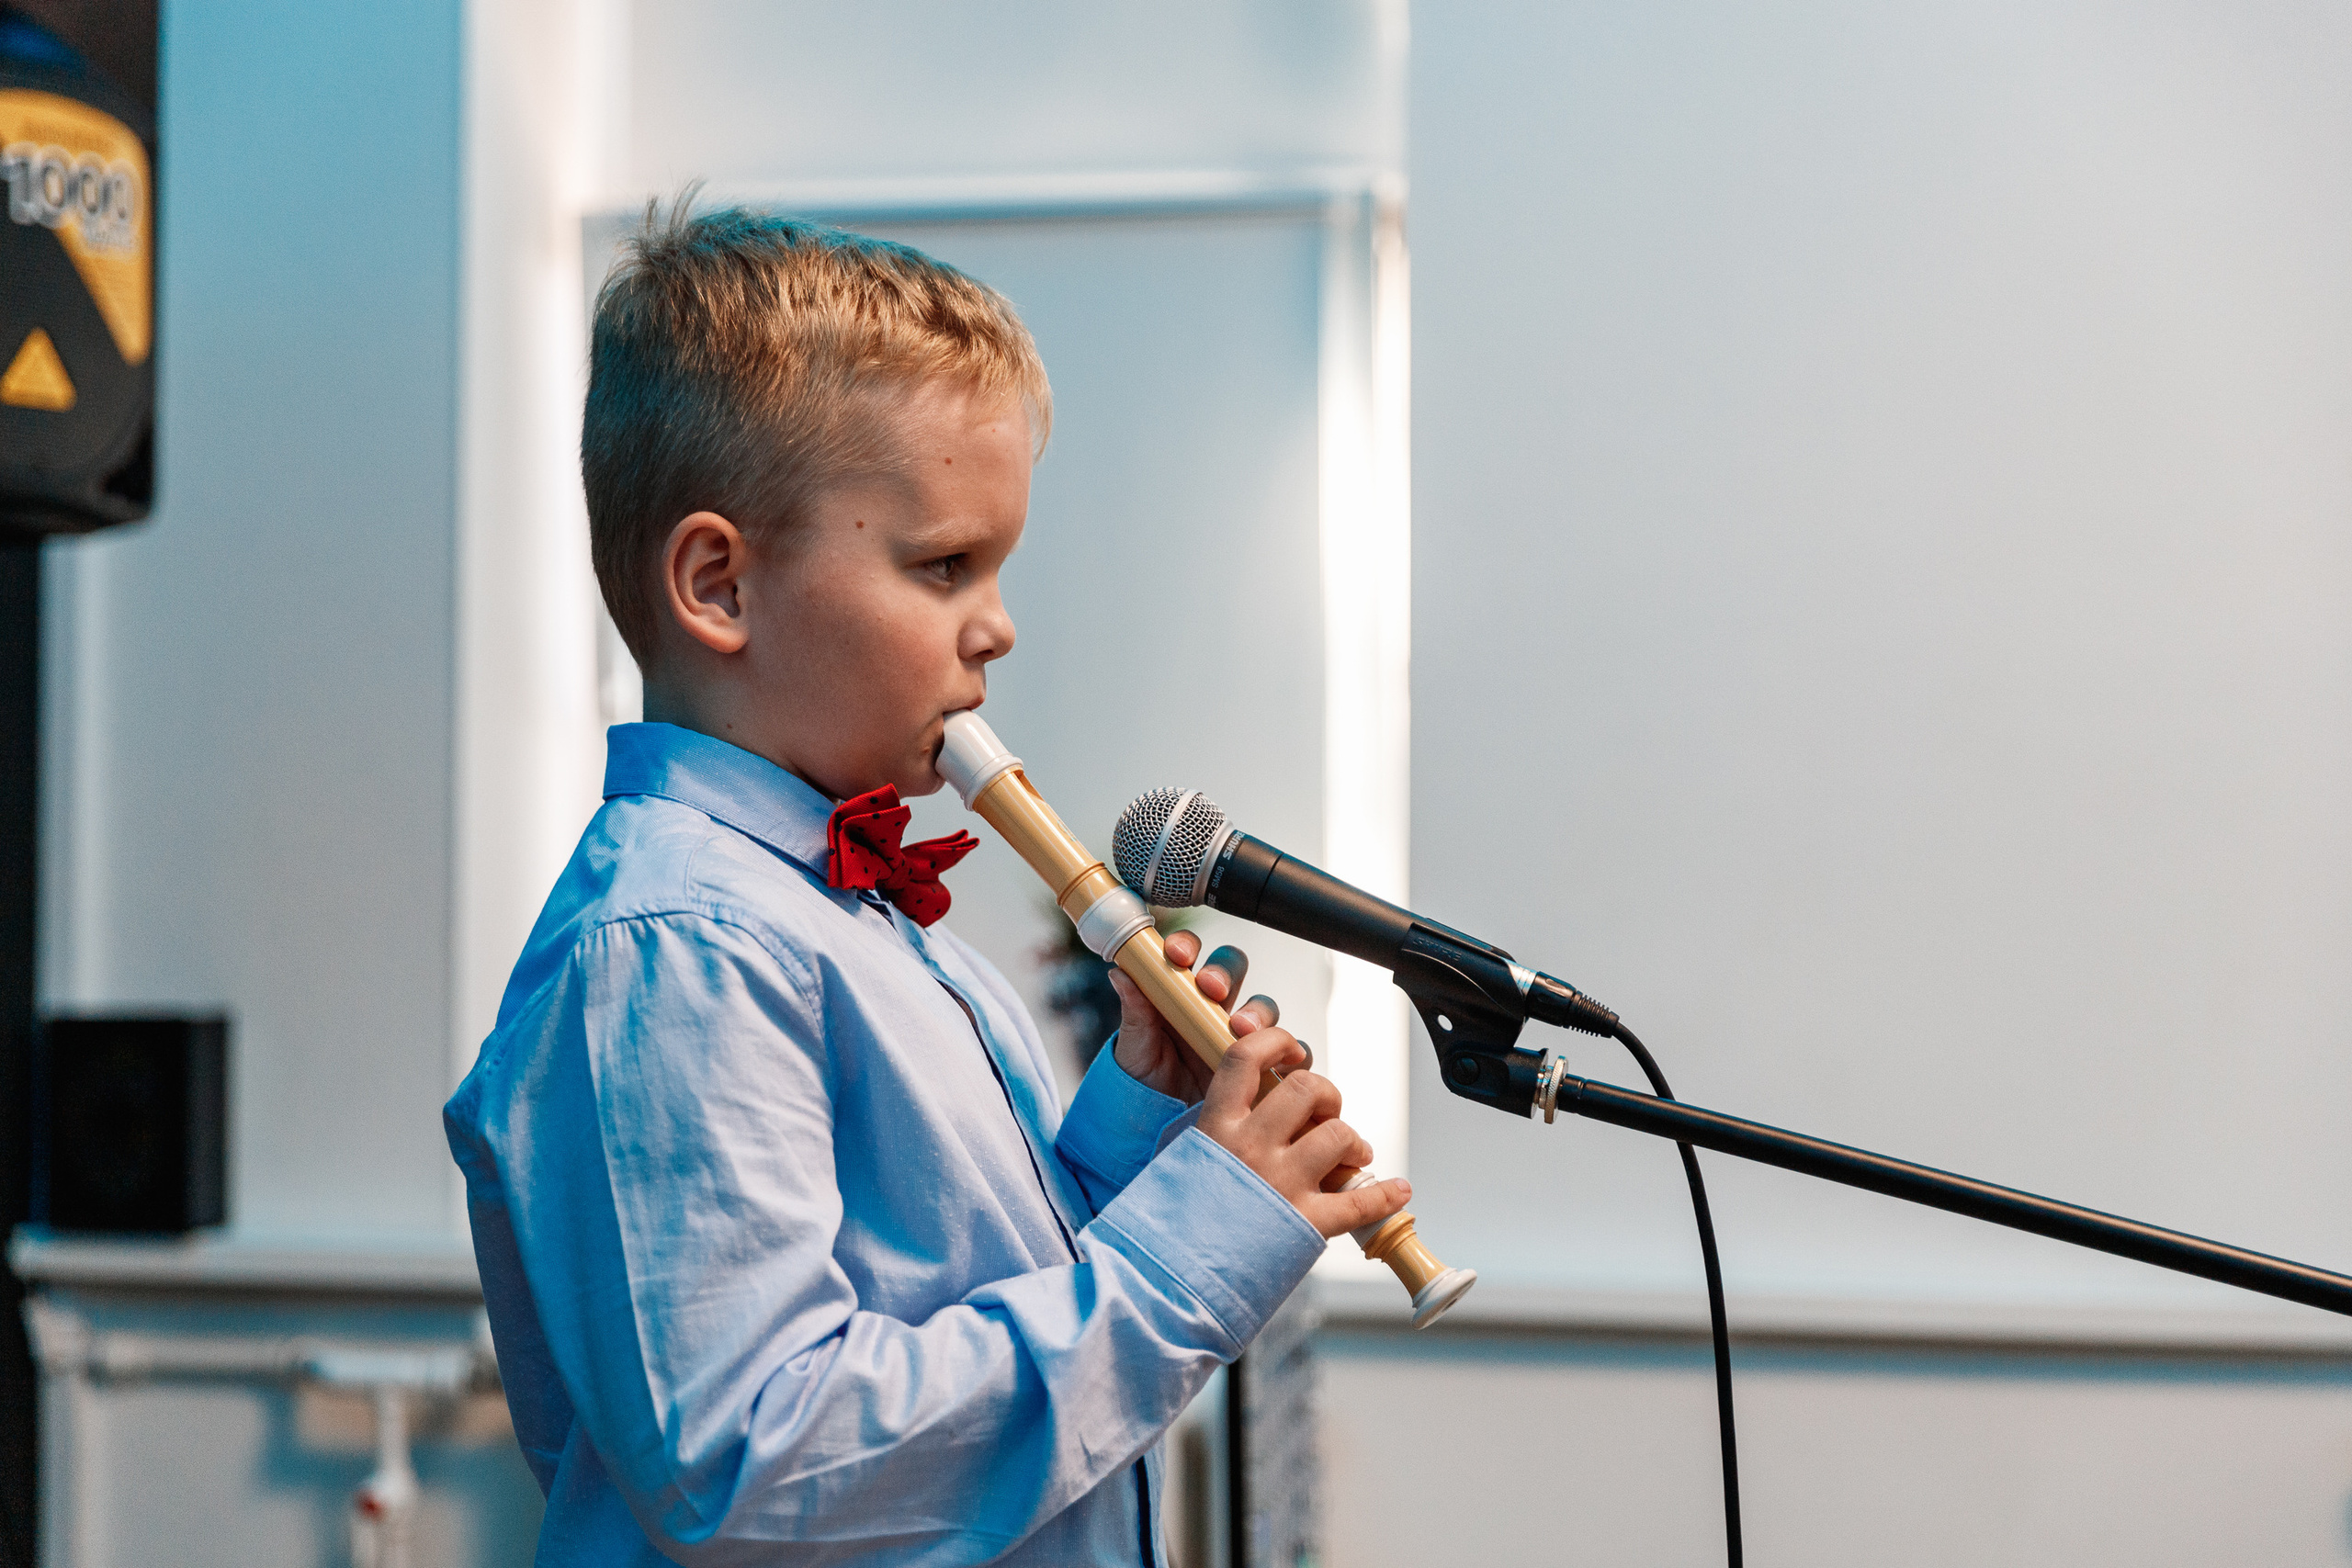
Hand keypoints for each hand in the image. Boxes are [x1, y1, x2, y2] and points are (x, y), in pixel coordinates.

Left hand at [1109, 933, 1284, 1105]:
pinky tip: (1281, 1058)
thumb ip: (1134, 1011)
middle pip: (1232, 969)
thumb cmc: (1146, 1082)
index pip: (1188, 955)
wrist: (1161, 1127)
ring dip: (1256, 1011)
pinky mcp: (1264, 1063)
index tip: (1178, 956)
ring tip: (1240, 1030)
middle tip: (1212, 989)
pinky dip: (1292, 1051)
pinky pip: (1290, 1050)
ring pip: (1262, 1006)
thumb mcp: (1135, 1049)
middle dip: (1225, 973)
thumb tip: (1121, 973)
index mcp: (1179, 993)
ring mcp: (1240, 1033)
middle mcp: (1213, 1006)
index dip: (1187, 947)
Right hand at [1196, 1025, 1410, 1238]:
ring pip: (1338, 1134)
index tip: (1290, 1053)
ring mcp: (1280, 1183)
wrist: (1168, 1278)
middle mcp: (1250, 1147)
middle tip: (1327, 1113)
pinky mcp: (1304, 1222)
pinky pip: (1359, 1202)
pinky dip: (1386, 1196)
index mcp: (1216, 1127)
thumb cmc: (1176, 1224)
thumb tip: (1246, 1109)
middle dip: (1326, 1094)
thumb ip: (1215, 1132)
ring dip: (1354, 1141)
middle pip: (1305, 1089)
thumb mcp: (1183, 1161)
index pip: (1245, 1058)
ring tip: (1355, 1154)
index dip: (1275, 1043)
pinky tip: (1398, 1191)